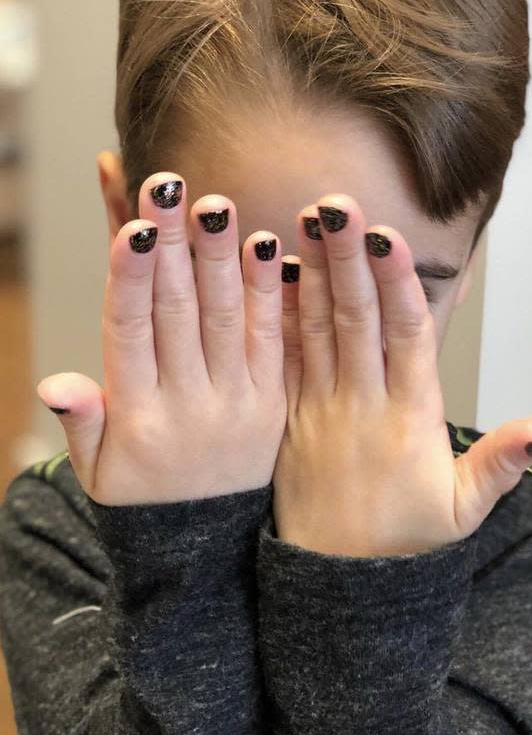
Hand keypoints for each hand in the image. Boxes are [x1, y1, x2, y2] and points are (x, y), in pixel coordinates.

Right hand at [37, 172, 286, 504]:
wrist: (210, 550)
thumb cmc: (142, 496)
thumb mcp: (96, 472)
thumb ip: (82, 423)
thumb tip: (54, 384)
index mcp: (136, 416)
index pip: (130, 333)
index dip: (133, 277)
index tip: (135, 227)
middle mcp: (188, 405)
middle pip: (178, 311)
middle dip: (173, 245)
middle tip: (170, 184)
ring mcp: (236, 402)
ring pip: (226, 317)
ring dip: (221, 256)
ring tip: (217, 203)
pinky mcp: (273, 401)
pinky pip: (273, 340)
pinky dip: (270, 292)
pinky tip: (268, 246)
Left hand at [273, 193, 531, 556]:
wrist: (334, 583)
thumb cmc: (401, 540)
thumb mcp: (462, 511)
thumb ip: (500, 465)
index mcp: (407, 420)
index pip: (404, 338)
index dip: (396, 284)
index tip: (387, 235)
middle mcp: (360, 405)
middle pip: (356, 319)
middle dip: (349, 257)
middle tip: (337, 203)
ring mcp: (319, 409)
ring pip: (316, 329)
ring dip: (313, 272)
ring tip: (304, 220)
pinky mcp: (288, 417)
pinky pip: (283, 358)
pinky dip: (278, 314)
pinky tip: (269, 272)